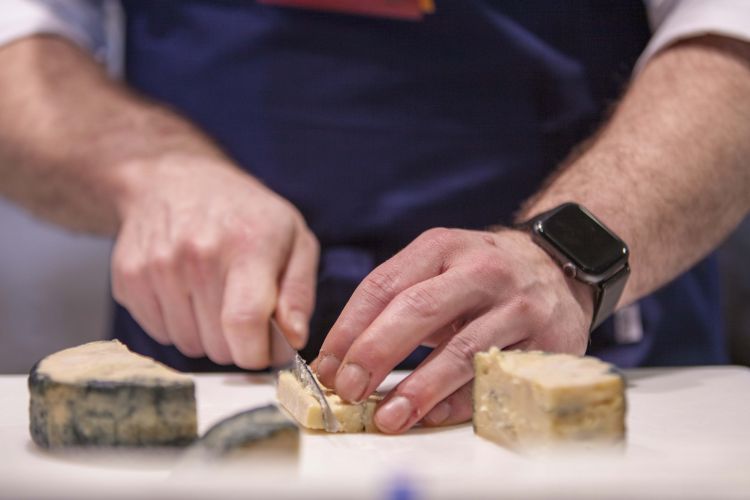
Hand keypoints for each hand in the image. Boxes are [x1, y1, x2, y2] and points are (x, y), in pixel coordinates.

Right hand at [111, 153, 318, 368]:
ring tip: (214, 298)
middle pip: (218, 344)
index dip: (257, 353)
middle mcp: (197, 254)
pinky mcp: (128, 278)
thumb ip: (299, 293)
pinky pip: (159, 334)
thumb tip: (294, 339)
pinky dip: (177, 325)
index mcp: (246, 244)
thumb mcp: (294, 239)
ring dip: (206, 335)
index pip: (244, 323)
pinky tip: (187, 293)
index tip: (265, 352)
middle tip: (242, 312)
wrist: (175, 180)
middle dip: (237, 342)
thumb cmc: (245, 214)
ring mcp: (157, 266)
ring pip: (188, 345)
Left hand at [313, 227, 591, 432]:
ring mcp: (517, 304)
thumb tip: (340, 360)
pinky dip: (461, 400)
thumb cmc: (480, 276)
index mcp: (442, 247)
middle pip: (418, 310)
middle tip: (348, 390)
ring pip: (460, 349)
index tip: (327, 366)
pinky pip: (495, 376)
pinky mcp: (546, 339)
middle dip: (375, 353)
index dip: (349, 329)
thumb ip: (395, 302)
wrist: (557, 266)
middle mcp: (481, 269)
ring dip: (418, 388)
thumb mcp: (439, 267)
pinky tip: (433, 415)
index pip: (383, 285)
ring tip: (387, 416)